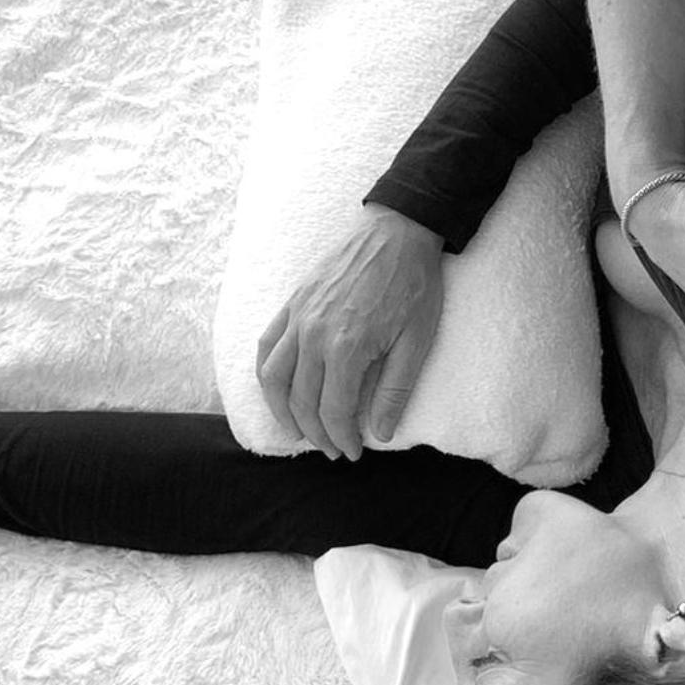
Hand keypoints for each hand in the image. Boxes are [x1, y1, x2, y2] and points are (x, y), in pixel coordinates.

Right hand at [256, 204, 446, 459]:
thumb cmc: (414, 285)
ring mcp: (298, 316)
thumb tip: (381, 432)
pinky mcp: (293, 302)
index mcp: (346, 347)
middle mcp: (313, 334)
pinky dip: (267, 373)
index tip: (352, 453)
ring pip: (273, 377)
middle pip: (301, 400)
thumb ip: (395, 391)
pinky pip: (267, 344)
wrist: (400, 231)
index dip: (341, 439)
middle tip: (331, 450)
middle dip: (315, 434)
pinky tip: (279, 389)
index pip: (333, 411)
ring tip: (297, 430)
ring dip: (281, 410)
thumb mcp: (417, 343)